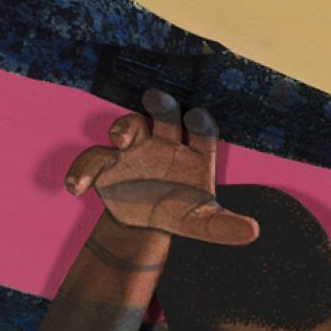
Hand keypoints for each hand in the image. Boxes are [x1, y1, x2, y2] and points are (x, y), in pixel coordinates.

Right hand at [64, 89, 258, 244]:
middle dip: (162, 104)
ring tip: (120, 141)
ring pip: (128, 126)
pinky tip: (77, 188)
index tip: (197, 117)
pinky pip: (92, 159)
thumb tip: (253, 232)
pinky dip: (82, 171)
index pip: (203, 130)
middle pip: (165, 114)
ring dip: (123, 127)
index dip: (201, 122)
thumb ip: (226, 226)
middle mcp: (166, 142)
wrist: (145, 226)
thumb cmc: (183, 213)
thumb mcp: (205, 223)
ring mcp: (135, 149)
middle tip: (156, 99)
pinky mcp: (107, 164)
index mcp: (195, 152)